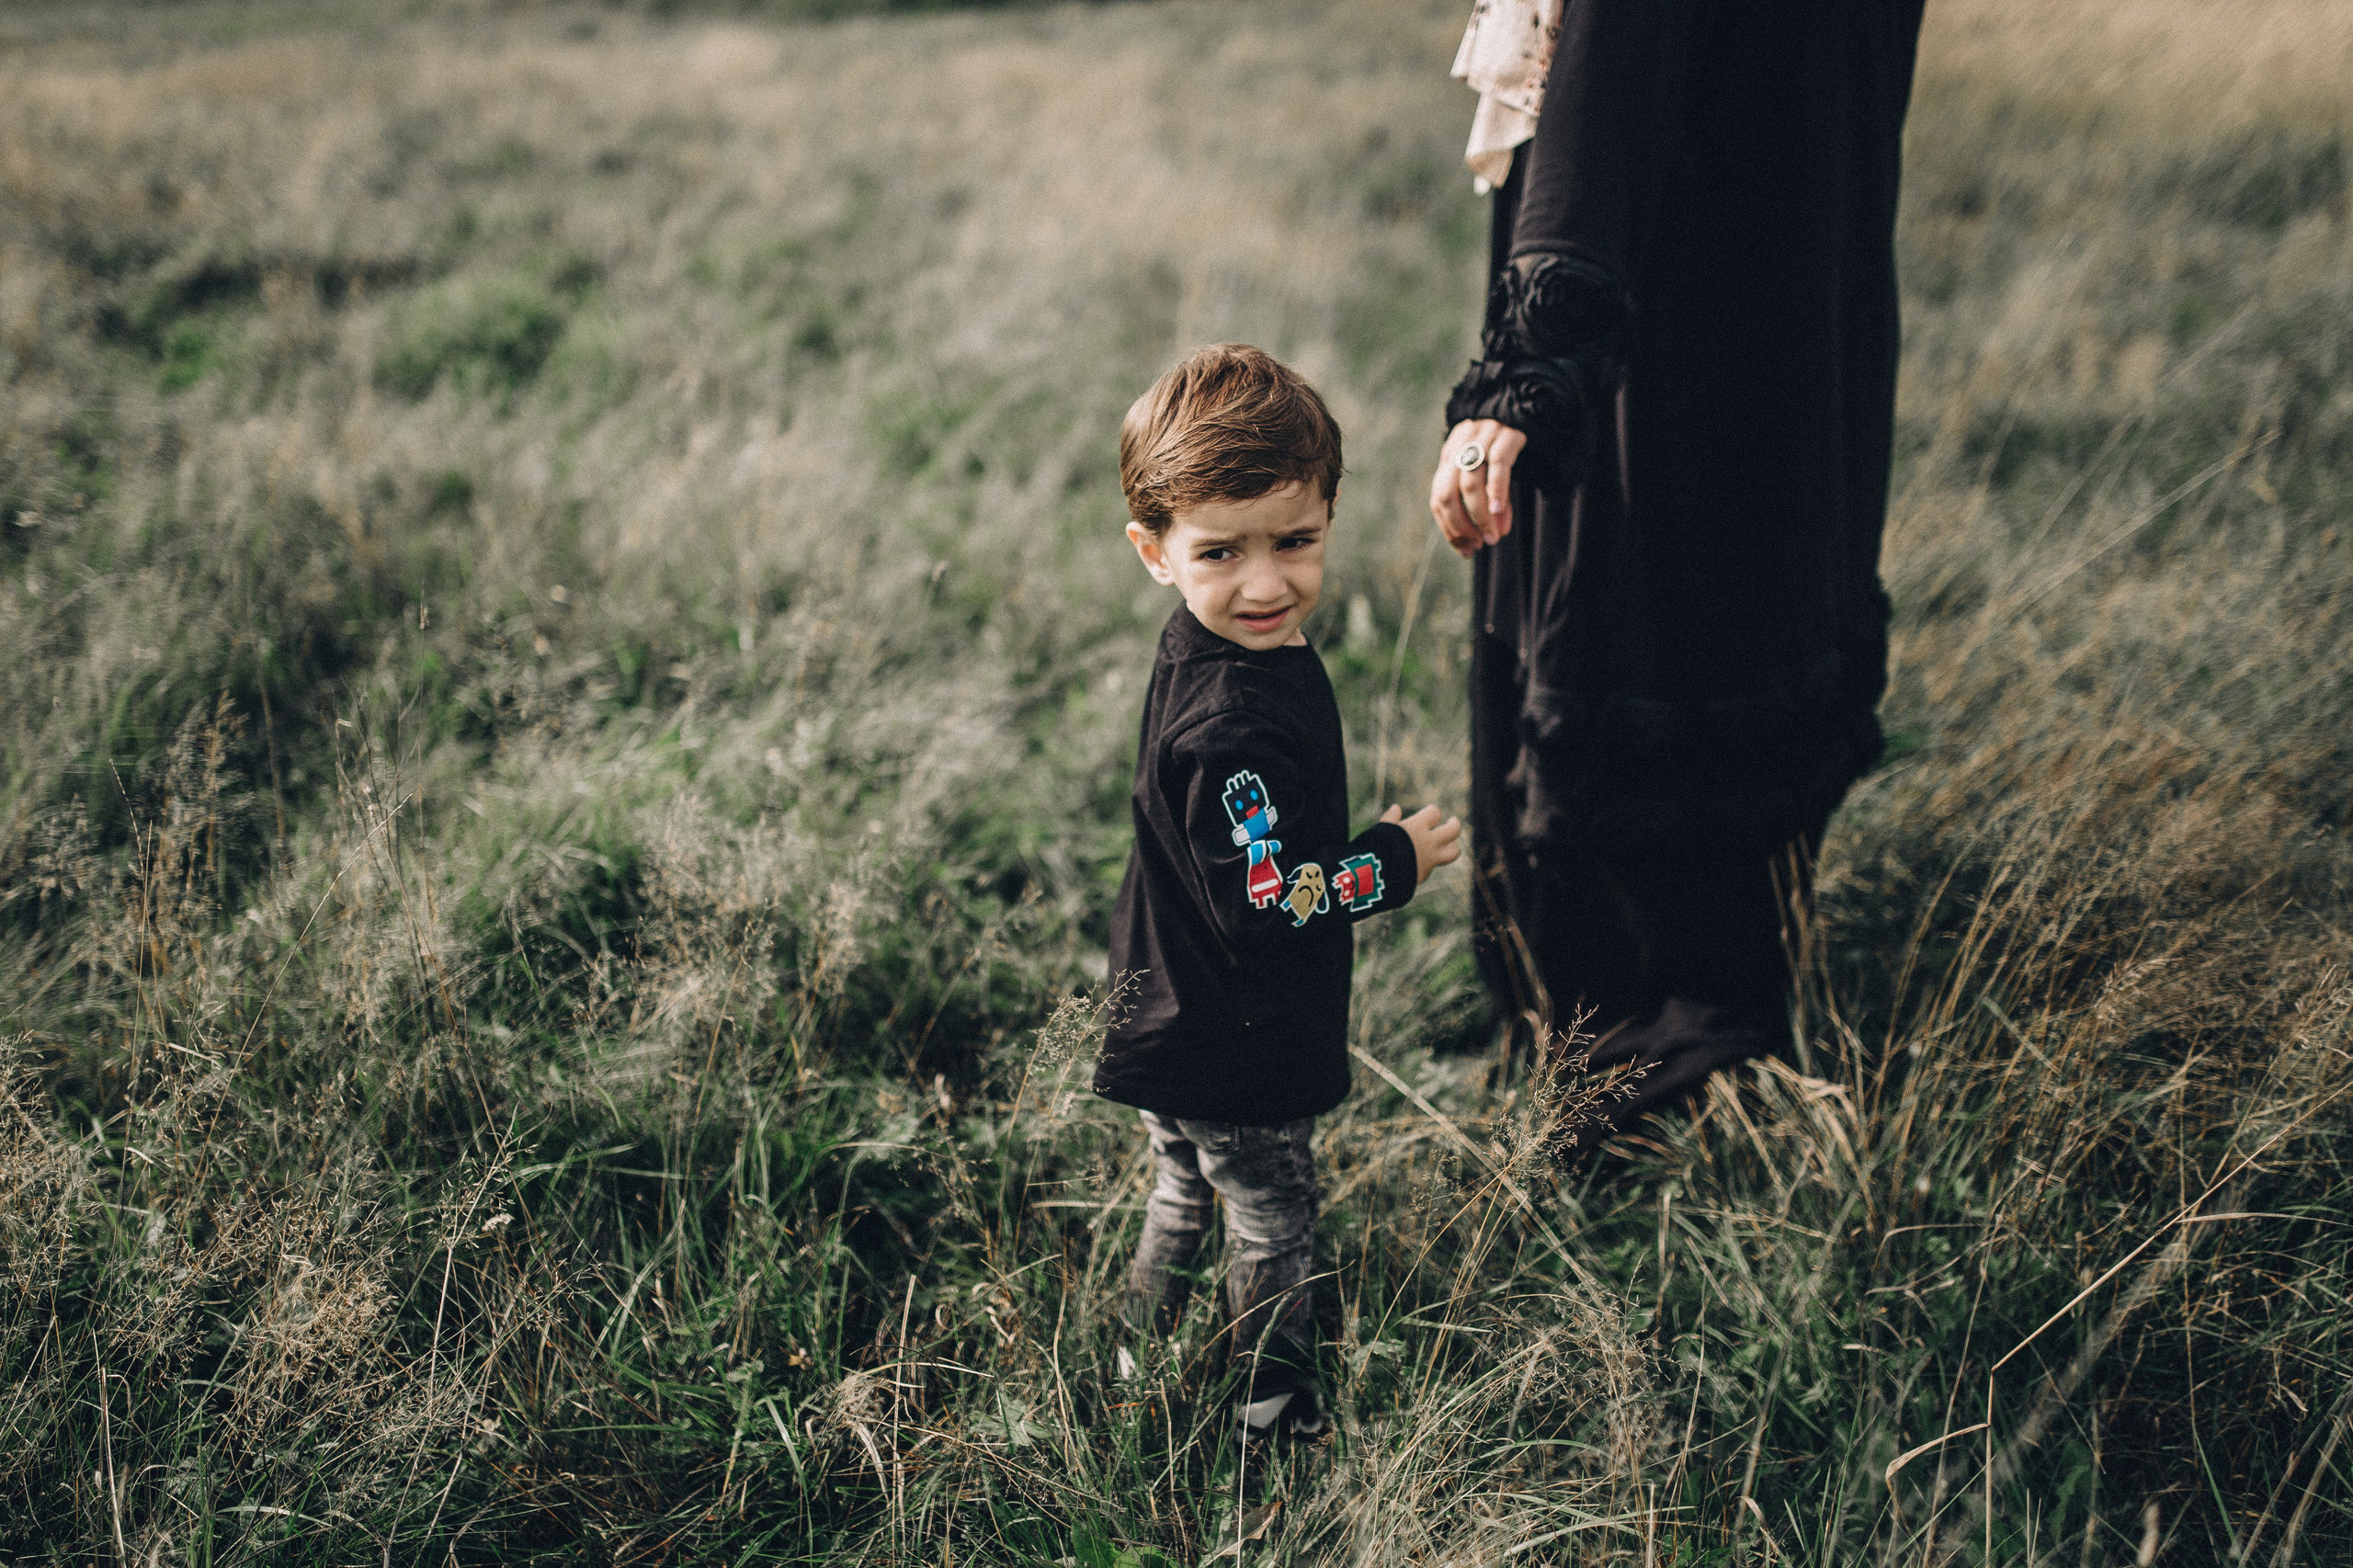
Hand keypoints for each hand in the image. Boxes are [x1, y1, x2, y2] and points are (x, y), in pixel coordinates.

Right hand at [1381, 803, 1463, 885]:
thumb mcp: (1381, 828)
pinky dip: (1430, 863)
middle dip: (1454, 825)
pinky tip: (1423, 862)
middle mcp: (1428, 841)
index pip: (1434, 813)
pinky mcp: (1425, 873)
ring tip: (1450, 845)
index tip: (1429, 812)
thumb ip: (1390, 818)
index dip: (1432, 812)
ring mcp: (1430, 859)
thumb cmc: (1377, 846)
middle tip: (1452, 822)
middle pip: (1453, 831)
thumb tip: (1396, 808)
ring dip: (1453, 847)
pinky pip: (1433, 866)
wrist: (1378, 873)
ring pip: (1453, 852)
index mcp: (1417, 826)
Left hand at [1430, 419, 1526, 559]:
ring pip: (1471, 484)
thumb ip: (1487, 498)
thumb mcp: (1488, 469)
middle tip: (1478, 545)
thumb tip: (1497, 532)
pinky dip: (1496, 492)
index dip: (1449, 527)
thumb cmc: (1507, 443)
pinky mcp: (1508, 435)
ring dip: (1480, 517)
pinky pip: (1498, 466)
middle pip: (1447, 493)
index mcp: (1450, 454)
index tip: (1465, 549)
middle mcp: (1461, 444)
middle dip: (1460, 526)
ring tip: (1493, 537)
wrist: (1530, 403)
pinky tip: (1498, 513)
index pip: (1438, 497)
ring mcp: (1483, 438)